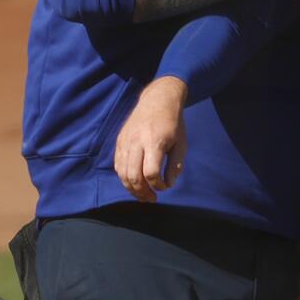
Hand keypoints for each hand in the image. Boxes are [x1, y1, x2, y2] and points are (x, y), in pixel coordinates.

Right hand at [114, 76, 187, 202]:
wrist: (157, 100)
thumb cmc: (173, 123)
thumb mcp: (181, 144)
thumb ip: (175, 166)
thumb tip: (168, 184)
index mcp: (154, 142)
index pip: (151, 172)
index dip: (158, 185)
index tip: (165, 187)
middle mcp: (136, 142)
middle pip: (133, 175)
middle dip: (142, 192)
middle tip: (151, 199)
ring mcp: (125, 141)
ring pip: (122, 172)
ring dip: (131, 188)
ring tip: (142, 196)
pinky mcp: (119, 141)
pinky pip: (117, 164)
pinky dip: (124, 177)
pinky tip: (134, 183)